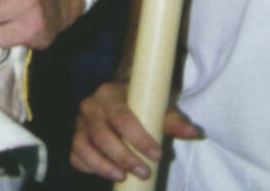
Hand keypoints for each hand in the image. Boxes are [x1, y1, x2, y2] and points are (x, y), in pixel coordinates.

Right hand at [71, 79, 201, 180]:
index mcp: (109, 93)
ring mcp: (80, 123)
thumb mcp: (159, 107)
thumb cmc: (144, 105)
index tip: (157, 155)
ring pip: (84, 147)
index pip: (121, 117)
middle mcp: (90, 106)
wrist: (123, 97)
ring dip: (103, 167)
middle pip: (101, 135)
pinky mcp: (76, 139)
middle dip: (124, 157)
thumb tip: (194, 132)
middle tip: (145, 172)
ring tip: (123, 177)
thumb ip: (174, 120)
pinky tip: (108, 174)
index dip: (138, 139)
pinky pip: (76, 157)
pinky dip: (89, 167)